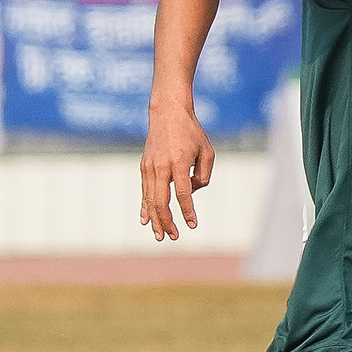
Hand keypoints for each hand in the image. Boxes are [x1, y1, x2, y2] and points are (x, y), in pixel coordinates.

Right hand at [140, 99, 214, 241]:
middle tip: (174, 237)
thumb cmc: (192, 133)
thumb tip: (190, 194)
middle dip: (167, 222)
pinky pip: (144, 192)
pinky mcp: (144, 167)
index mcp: (179, 162)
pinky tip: (145, 221)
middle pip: (162, 201)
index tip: (193, 225)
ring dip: (155, 219)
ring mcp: (150, 167)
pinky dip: (145, 207)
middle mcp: (161, 166)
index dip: (188, 211)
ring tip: (160, 236)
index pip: (183, 194)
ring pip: (150, 199)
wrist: (167, 114)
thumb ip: (203, 176)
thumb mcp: (207, 152)